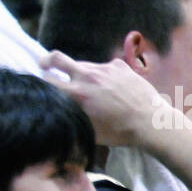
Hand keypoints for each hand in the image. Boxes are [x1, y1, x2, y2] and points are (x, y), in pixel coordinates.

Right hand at [40, 51, 175, 147]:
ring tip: (94, 89)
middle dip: (48, 61)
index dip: (41, 81)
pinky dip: (104, 74)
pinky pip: (105, 66)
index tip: (40, 83)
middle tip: (46, 66)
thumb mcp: (89, 130)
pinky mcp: (120, 66)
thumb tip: (61, 113)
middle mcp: (87, 76)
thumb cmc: (120, 132)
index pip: (47, 80)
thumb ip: (72, 117)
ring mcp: (104, 68)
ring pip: (83, 64)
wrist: (151, 123)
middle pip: (57, 58)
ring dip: (81, 73)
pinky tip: (114, 87)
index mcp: (77, 93)